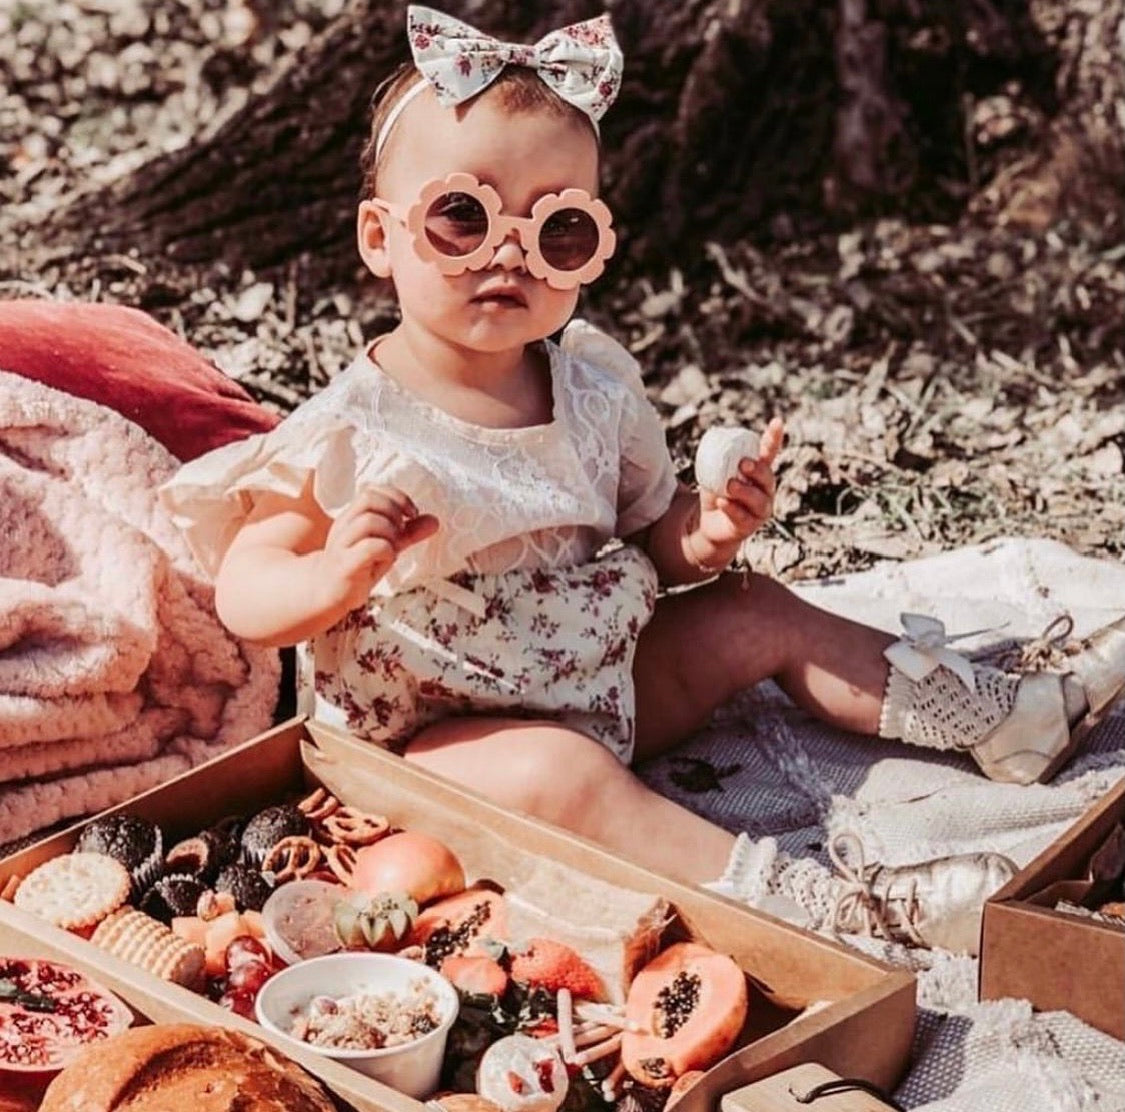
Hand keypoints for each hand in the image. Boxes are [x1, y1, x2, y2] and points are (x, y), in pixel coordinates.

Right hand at [319, 486, 438, 612]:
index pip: (372, 491)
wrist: (328, 593)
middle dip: (394, 511)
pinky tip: (387, 559)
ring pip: (369, 521)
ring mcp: (341, 545)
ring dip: (391, 532)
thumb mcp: (387, 545)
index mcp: (352, 516)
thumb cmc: (359, 566)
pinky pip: (369, 547)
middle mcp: (344, 526)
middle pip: (368, 498)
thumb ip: (409, 533)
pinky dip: (386, 551)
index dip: (397, 497)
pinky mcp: (344, 565)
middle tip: (401, 531)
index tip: (411, 514)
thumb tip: (435, 521)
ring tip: (393, 547)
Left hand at [688, 417, 783, 568]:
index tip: (777, 422)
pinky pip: (744, 517)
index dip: (774, 438)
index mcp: (757, 472)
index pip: (769, 452)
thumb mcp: (714, 473)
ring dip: (745, 491)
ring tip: (730, 485)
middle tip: (743, 463)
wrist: (710, 523)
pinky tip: (722, 502)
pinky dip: (732, 508)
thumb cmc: (717, 492)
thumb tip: (711, 439)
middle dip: (757, 469)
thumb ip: (716, 461)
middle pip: (768, 477)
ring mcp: (760, 508)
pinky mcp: (750, 525)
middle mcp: (764, 489)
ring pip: (759, 499)